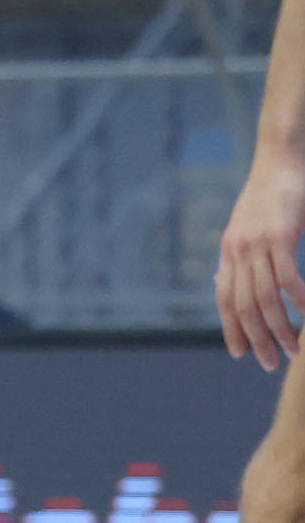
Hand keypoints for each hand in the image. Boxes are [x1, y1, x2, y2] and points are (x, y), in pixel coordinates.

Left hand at [217, 148, 304, 371]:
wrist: (278, 160)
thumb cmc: (267, 195)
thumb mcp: (245, 228)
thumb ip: (238, 257)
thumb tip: (225, 281)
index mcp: (228, 253)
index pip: (225, 301)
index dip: (231, 329)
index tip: (240, 354)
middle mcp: (237, 252)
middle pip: (244, 306)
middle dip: (256, 338)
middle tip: (271, 362)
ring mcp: (257, 244)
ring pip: (265, 297)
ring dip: (279, 326)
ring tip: (292, 347)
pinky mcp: (280, 235)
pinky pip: (288, 276)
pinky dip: (299, 298)